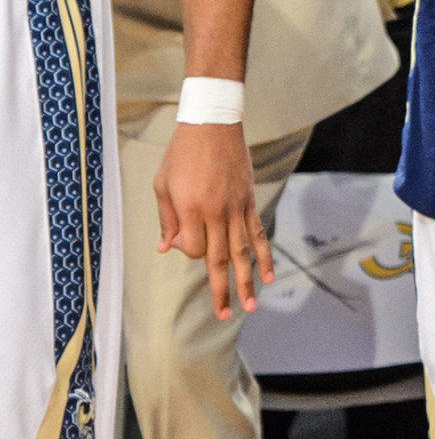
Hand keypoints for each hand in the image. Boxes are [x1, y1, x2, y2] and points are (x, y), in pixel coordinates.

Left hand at [155, 120, 272, 321]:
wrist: (213, 124)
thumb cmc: (181, 154)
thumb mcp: (162, 184)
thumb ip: (167, 219)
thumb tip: (168, 249)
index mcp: (191, 208)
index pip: (192, 248)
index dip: (187, 252)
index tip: (184, 244)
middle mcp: (216, 212)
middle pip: (220, 258)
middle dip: (223, 289)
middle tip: (227, 314)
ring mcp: (236, 207)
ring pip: (243, 251)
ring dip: (247, 280)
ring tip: (251, 304)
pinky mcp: (249, 201)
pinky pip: (257, 233)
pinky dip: (264, 255)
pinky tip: (268, 273)